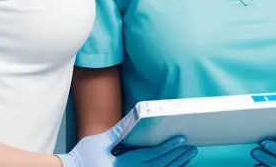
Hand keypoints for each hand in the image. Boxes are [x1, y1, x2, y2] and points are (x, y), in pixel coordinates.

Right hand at [56, 119, 196, 165]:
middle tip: (191, 148)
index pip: (150, 157)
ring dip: (174, 166)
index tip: (181, 140)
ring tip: (188, 157)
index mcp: (122, 165)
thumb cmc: (84, 156)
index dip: (167, 148)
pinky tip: (174, 166)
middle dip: (176, 158)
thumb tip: (137, 114)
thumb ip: (120, 130)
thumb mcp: (100, 141)